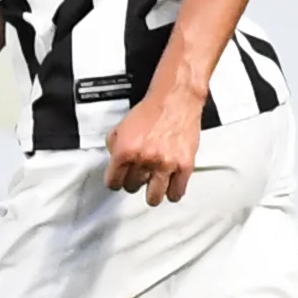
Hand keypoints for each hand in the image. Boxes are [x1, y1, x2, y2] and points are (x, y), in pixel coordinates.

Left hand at [105, 87, 201, 205]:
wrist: (175, 101)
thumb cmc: (150, 112)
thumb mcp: (121, 128)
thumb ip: (114, 148)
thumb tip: (115, 165)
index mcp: (125, 151)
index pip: (113, 182)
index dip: (115, 182)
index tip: (118, 182)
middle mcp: (144, 159)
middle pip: (132, 187)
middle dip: (133, 183)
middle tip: (138, 178)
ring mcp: (165, 164)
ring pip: (154, 196)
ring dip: (152, 194)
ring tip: (153, 189)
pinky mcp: (185, 166)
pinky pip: (177, 192)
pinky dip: (172, 193)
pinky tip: (170, 189)